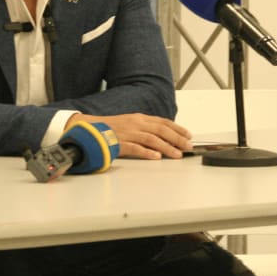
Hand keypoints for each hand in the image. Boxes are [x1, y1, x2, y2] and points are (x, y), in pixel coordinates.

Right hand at [67, 112, 192, 159]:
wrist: (88, 128)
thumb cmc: (109, 128)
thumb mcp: (129, 123)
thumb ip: (144, 127)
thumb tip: (162, 135)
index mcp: (139, 118)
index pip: (163, 122)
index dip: (177, 128)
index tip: (188, 135)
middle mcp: (136, 124)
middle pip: (161, 130)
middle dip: (177, 138)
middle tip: (188, 147)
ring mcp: (128, 133)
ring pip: (152, 139)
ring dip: (167, 147)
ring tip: (177, 154)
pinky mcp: (119, 144)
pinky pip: (136, 148)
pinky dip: (147, 153)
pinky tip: (156, 157)